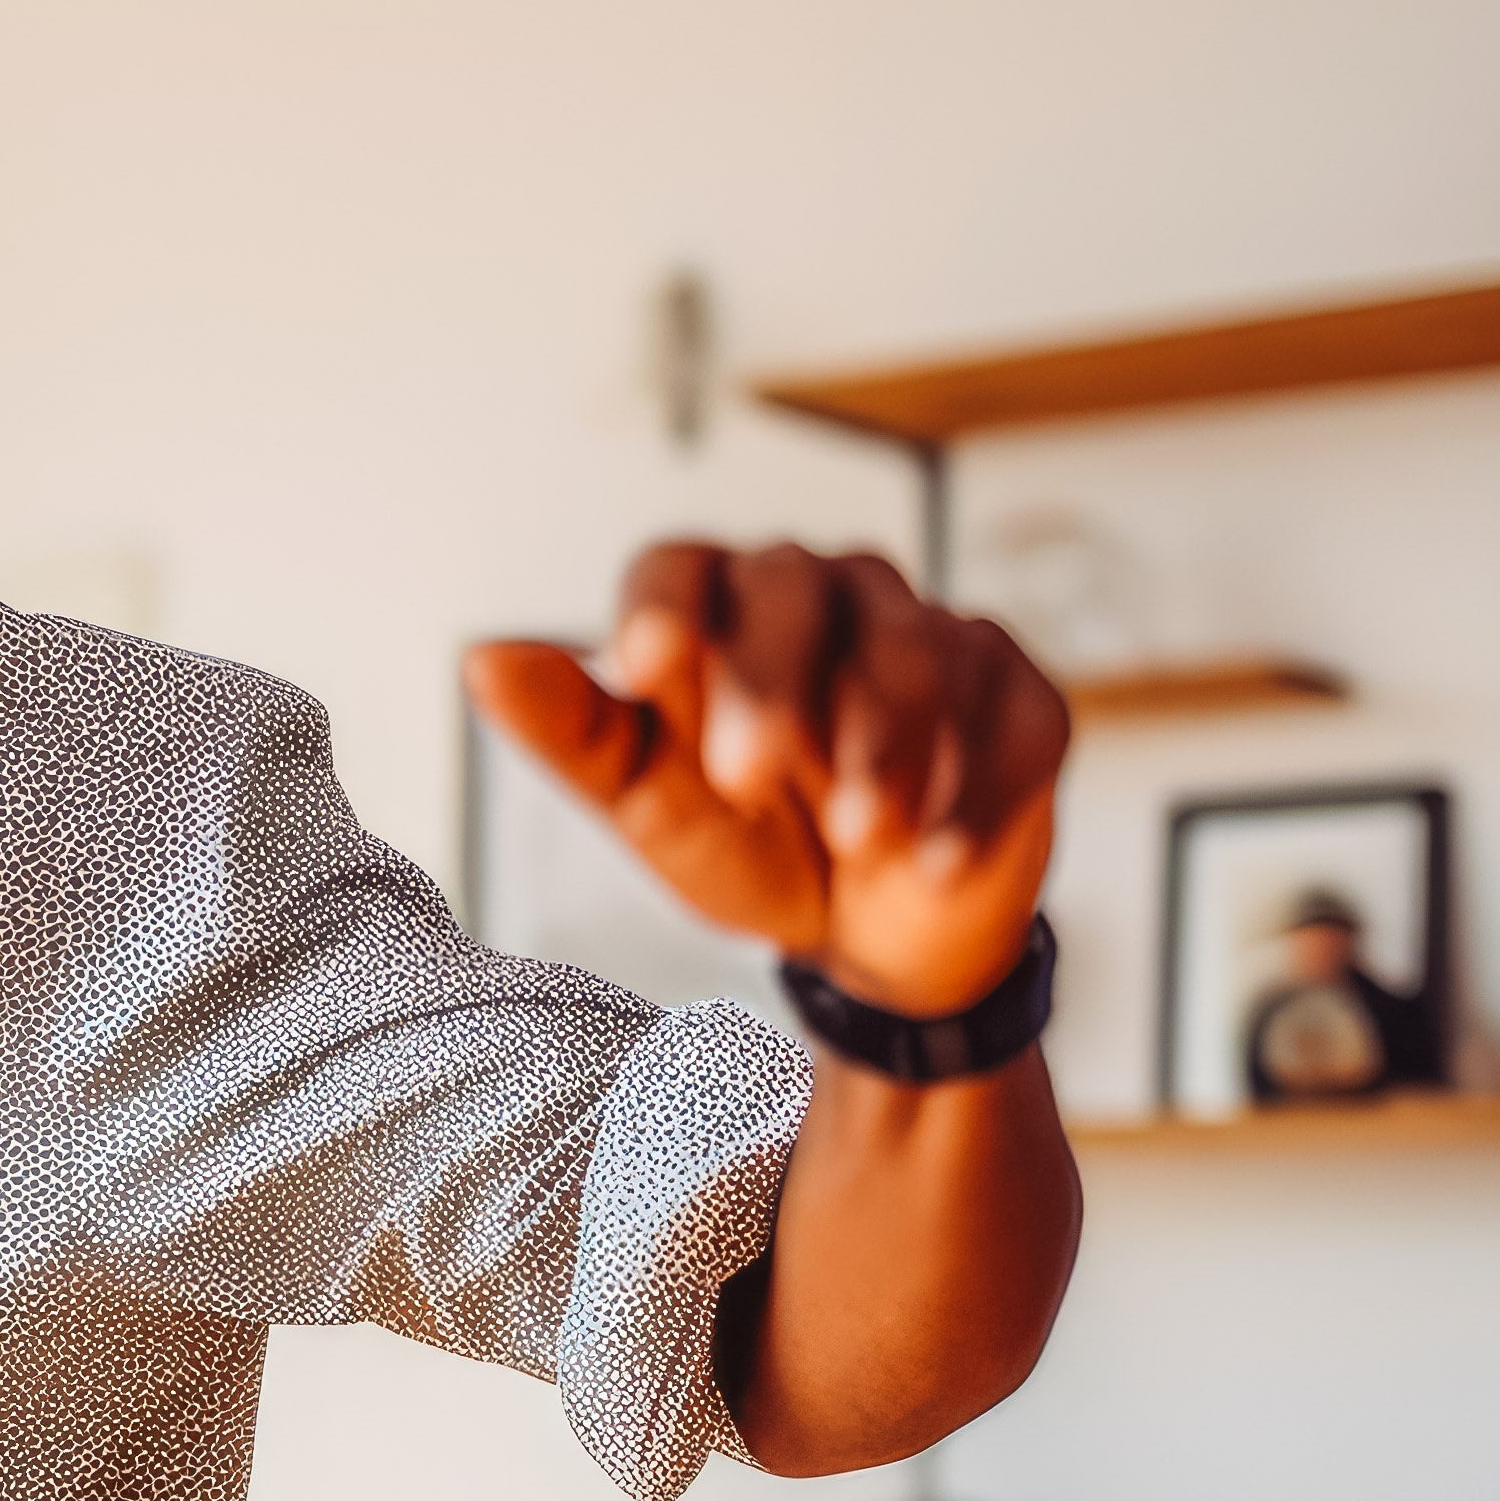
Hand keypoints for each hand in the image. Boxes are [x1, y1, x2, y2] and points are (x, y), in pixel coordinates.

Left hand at [467, 538, 1065, 1022]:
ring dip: (884, 743)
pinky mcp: (1018, 692)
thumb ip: (574, 734)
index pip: (681, 565)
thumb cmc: (747, 847)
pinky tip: (936, 863)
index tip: (643, 668)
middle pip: (796, 587)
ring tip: (860, 837)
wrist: (868, 934)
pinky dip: (973, 794)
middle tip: (744, 776)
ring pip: (914, 646)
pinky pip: (1008, 716)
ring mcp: (932, 635)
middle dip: (771, 680)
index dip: (665, 604)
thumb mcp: (648, 806)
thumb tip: (481, 660)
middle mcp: (826, 596)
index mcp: (721, 610)